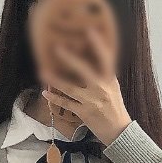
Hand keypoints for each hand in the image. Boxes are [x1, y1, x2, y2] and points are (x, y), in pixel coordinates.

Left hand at [42, 26, 130, 147]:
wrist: (118, 131)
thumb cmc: (115, 108)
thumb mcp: (113, 88)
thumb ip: (103, 74)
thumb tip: (90, 59)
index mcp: (109, 79)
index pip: (105, 58)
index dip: (97, 45)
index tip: (89, 31)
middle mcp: (101, 88)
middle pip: (83, 70)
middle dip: (69, 59)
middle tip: (57, 48)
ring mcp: (91, 101)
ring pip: (70, 87)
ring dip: (55, 79)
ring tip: (42, 71)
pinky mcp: (84, 113)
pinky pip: (66, 104)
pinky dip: (55, 98)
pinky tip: (45, 93)